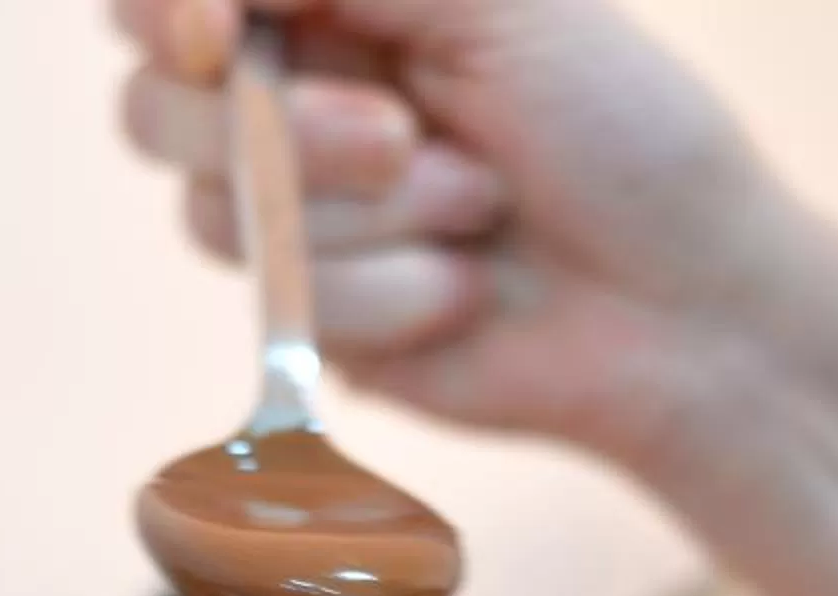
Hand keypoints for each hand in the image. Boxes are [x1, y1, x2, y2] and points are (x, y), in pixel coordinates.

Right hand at [112, 0, 799, 474]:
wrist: (683, 307)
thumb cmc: (621, 130)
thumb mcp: (500, 0)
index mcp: (331, 1)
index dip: (170, 10)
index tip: (218, 34)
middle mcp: (290, 98)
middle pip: (153, 106)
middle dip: (284, 131)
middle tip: (404, 136)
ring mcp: (293, 217)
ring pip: (214, 214)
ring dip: (370, 218)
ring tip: (480, 207)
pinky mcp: (314, 321)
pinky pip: (287, 306)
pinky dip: (395, 295)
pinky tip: (469, 290)